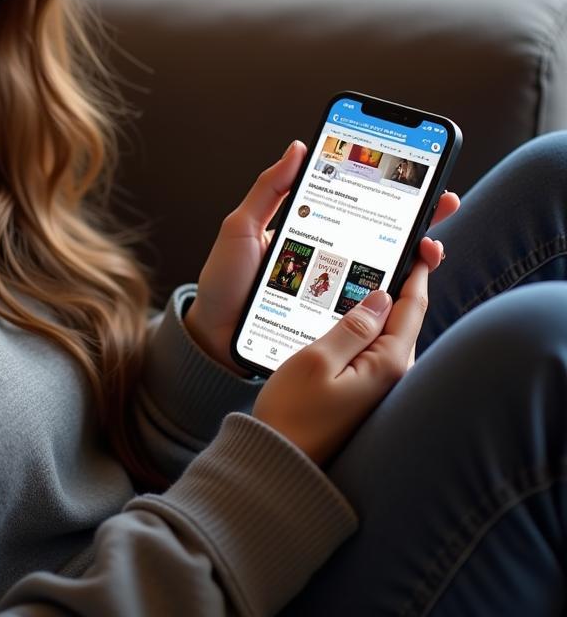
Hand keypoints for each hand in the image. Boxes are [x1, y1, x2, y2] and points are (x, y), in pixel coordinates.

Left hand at [183, 139, 459, 378]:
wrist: (212, 333)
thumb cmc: (226, 280)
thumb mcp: (241, 227)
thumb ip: (269, 189)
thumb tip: (299, 147)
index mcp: (312, 232)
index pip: (358, 208)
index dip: (391, 192)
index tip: (420, 174)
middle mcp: (330, 261)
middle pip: (384, 238)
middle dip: (419, 219)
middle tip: (443, 203)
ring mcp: (335, 293)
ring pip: (386, 275)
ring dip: (415, 259)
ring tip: (429, 245)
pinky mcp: (334, 323)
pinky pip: (370, 311)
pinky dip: (394, 300)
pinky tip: (407, 288)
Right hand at [252, 236, 445, 466]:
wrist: (281, 461)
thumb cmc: (292, 414)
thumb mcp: (316, 359)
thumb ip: (351, 325)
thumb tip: (380, 296)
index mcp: (387, 363)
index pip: (411, 307)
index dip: (417, 271)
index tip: (422, 243)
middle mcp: (393, 375)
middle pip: (406, 317)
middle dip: (406, 282)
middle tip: (403, 248)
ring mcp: (380, 386)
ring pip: (389, 332)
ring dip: (385, 302)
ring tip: (374, 270)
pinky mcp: (365, 392)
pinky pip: (374, 347)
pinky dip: (369, 323)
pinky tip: (353, 311)